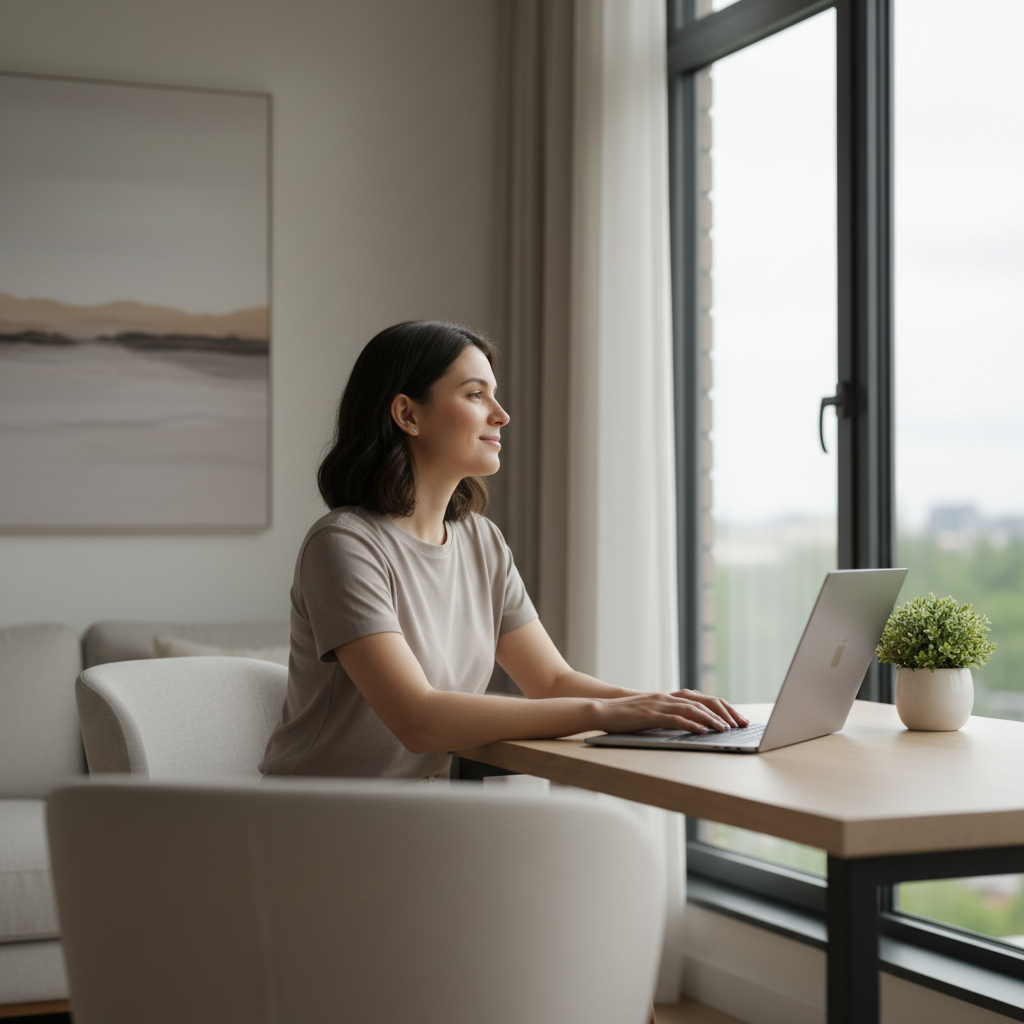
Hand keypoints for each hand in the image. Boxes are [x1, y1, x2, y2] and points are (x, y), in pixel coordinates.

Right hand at [594, 691, 740, 735]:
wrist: (602, 710)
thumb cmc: (627, 716)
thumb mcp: (653, 714)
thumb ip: (671, 717)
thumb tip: (694, 728)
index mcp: (671, 696)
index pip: (705, 699)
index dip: (724, 708)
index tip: (739, 719)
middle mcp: (668, 697)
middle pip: (704, 702)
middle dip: (725, 713)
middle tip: (741, 724)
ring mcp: (659, 704)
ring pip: (692, 709)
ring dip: (712, 720)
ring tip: (726, 730)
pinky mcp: (650, 715)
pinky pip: (675, 719)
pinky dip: (691, 724)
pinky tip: (702, 731)